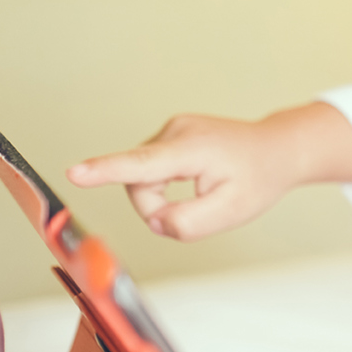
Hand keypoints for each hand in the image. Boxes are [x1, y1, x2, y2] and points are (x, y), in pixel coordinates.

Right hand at [66, 102, 351, 241]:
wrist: (275, 149)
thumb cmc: (257, 179)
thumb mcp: (231, 212)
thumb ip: (189, 223)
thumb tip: (154, 222)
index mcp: (193, 149)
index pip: (142, 164)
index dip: (106, 170)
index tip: (75, 173)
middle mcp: (178, 131)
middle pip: (139, 183)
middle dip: (158, 207)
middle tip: (194, 211)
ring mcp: (172, 128)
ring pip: (142, 177)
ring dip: (162, 196)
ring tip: (201, 192)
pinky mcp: (170, 133)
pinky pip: (151, 169)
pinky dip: (166, 184)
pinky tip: (195, 180)